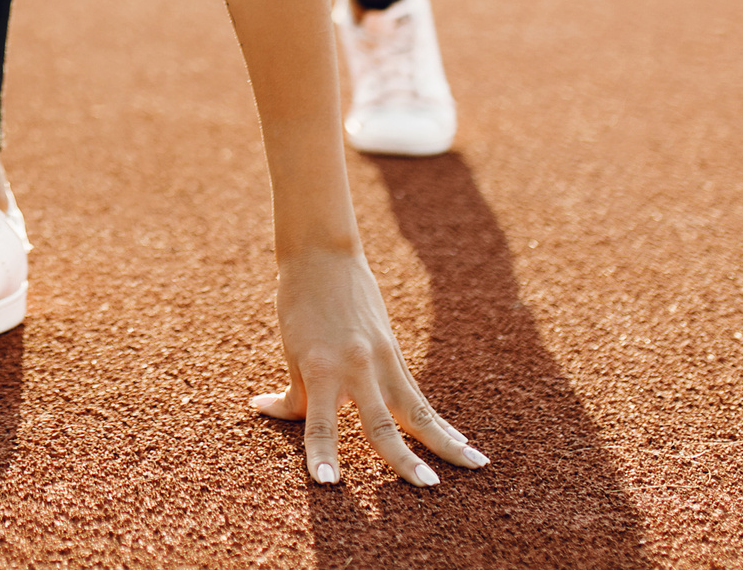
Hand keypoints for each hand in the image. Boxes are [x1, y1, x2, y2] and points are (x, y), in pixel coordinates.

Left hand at [250, 247, 487, 485]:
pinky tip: (463, 445)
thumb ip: (292, 393)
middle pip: (382, 423)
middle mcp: (356, 368)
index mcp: (320, 368)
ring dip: (446, 442)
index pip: (318, 422)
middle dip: (403, 458)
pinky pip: (419, 397)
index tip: (326, 483)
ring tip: (475, 466)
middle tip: (426, 486)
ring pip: (416, 411)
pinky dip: (440, 423)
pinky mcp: (396, 356)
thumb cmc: (298, 304)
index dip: (321, 452)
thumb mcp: (292, 350)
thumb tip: (267, 411)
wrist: (323, 257)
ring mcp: (381, 362)